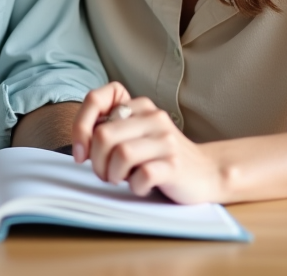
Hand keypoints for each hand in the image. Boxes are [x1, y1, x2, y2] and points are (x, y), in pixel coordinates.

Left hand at [73, 82, 226, 204]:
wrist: (207, 172)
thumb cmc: (160, 157)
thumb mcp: (135, 135)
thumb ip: (111, 130)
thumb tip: (81, 142)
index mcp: (140, 106)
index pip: (97, 99)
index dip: (79, 126)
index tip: (80, 151)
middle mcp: (153, 117)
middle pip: (103, 134)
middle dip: (95, 161)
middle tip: (104, 174)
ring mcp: (166, 140)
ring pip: (120, 154)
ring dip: (112, 175)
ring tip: (121, 180)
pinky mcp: (175, 165)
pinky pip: (142, 176)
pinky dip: (135, 186)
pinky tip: (142, 186)